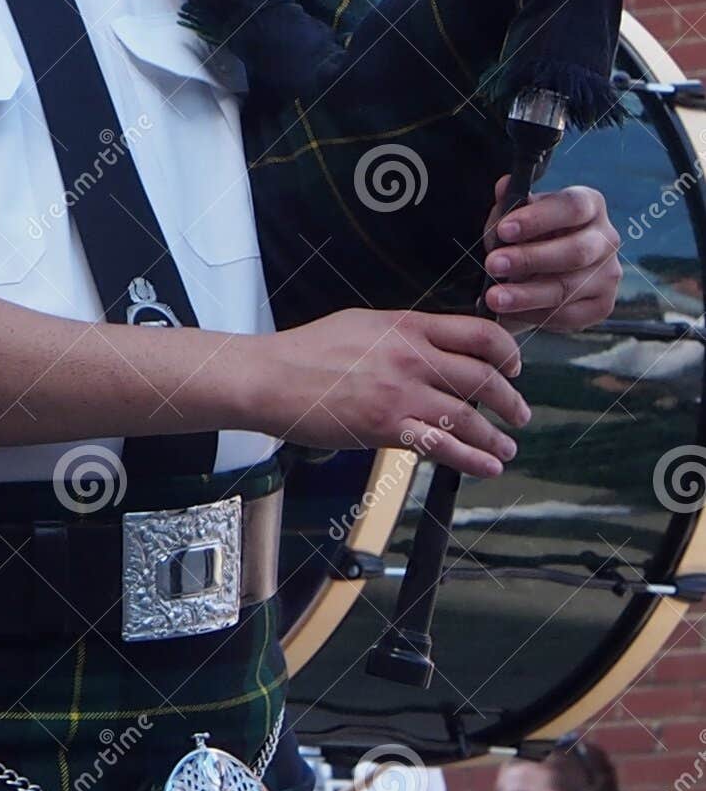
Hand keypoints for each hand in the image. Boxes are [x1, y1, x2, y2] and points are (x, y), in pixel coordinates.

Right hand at [258, 308, 529, 478]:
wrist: (270, 377)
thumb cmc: (307, 351)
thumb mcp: (363, 324)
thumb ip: (403, 334)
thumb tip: (435, 345)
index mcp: (407, 326)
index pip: (480, 334)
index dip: (508, 353)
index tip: (514, 368)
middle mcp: (411, 357)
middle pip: (484, 377)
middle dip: (511, 401)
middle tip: (519, 414)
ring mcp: (400, 393)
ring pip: (470, 416)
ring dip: (496, 436)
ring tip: (506, 448)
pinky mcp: (386, 427)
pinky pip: (443, 446)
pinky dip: (473, 459)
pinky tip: (486, 466)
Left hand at [482, 179, 620, 333]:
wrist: (531, 272)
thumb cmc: (523, 236)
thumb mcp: (512, 217)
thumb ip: (509, 203)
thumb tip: (505, 187)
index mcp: (588, 204)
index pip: (572, 207)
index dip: (538, 218)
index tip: (504, 230)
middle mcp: (606, 238)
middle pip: (575, 251)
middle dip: (530, 259)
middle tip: (493, 265)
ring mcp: (608, 273)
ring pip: (568, 287)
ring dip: (526, 294)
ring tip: (494, 297)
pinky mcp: (602, 305)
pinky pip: (568, 315)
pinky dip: (534, 314)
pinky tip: (510, 311)